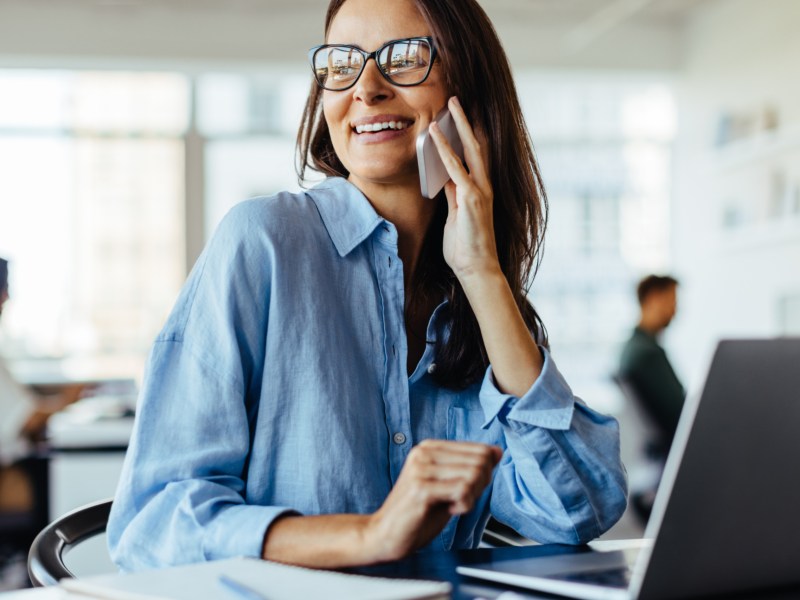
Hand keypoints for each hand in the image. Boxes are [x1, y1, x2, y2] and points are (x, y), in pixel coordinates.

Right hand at [365, 439, 501, 561]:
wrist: (385, 534)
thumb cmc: (418, 513)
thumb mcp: (449, 485)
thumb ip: (471, 467)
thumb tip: (497, 451)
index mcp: (430, 447)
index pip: (480, 449)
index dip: (485, 474)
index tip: (469, 489)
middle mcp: (424, 452)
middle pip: (480, 461)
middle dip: (481, 485)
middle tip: (462, 499)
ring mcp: (421, 468)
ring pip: (473, 474)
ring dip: (472, 496)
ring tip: (455, 504)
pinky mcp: (421, 487)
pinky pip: (462, 490)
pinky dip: (464, 505)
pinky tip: (450, 509)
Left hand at [429, 96, 499, 282]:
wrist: (477, 268)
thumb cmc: (465, 246)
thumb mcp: (455, 215)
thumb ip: (452, 195)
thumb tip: (443, 177)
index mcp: (481, 189)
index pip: (474, 155)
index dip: (467, 134)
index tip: (459, 116)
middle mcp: (484, 185)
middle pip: (477, 144)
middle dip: (467, 121)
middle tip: (457, 99)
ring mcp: (479, 190)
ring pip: (470, 149)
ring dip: (458, 125)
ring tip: (450, 105)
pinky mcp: (471, 197)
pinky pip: (455, 167)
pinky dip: (444, 149)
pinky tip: (434, 134)